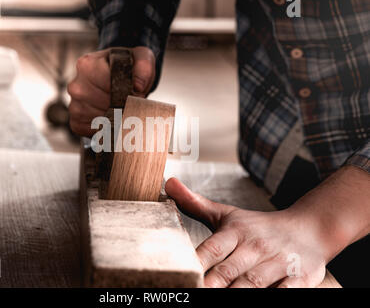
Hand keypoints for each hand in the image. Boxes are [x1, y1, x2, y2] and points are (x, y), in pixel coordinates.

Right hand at [67, 46, 155, 136]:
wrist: (115, 74)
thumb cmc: (126, 67)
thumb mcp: (141, 58)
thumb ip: (143, 67)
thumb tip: (138, 86)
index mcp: (87, 65)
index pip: (110, 87)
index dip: (127, 92)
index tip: (133, 91)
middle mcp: (76, 86)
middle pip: (106, 106)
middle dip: (122, 105)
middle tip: (128, 100)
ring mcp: (74, 105)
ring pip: (102, 120)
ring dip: (116, 117)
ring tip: (120, 106)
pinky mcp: (76, 121)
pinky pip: (94, 131)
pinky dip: (107, 127)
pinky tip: (111, 116)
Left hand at [165, 178, 330, 287]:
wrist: (309, 229)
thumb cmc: (259, 227)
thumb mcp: (228, 214)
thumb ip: (195, 204)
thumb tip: (168, 183)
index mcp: (236, 232)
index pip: (212, 248)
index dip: (197, 260)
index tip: (181, 270)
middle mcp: (255, 247)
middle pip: (229, 270)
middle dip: (211, 283)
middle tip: (194, 288)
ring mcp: (278, 263)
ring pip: (253, 284)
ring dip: (237, 293)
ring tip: (216, 298)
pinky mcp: (300, 278)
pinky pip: (286, 291)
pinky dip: (275, 294)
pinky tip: (258, 298)